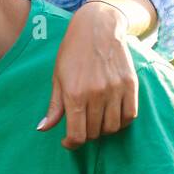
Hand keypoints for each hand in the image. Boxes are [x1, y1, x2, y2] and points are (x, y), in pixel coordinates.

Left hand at [37, 0, 137, 147]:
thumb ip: (54, 106)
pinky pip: (130, 116)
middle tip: (81, 127)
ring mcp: (115, 90)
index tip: (68, 143)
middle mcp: (96, 94)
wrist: (97, 28)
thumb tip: (43, 129)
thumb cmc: (72, 53)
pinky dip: (121, 122)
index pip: (77, 134)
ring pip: (113, 127)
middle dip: (86, 135)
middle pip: (95, 132)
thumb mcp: (57, 78)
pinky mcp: (131, 85)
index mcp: (74, 94)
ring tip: (95, 121)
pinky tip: (111, 116)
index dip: (71, 144)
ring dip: (103, 130)